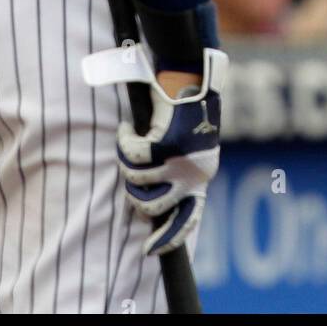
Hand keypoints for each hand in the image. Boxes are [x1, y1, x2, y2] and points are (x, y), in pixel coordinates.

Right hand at [116, 56, 222, 255]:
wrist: (192, 74)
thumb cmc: (188, 106)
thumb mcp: (190, 144)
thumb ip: (177, 169)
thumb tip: (153, 197)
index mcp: (202, 175)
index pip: (188, 220)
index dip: (168, 238)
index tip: (150, 251)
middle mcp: (194, 173)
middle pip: (151, 206)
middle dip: (134, 193)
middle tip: (131, 172)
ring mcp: (180, 160)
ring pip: (136, 180)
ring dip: (127, 162)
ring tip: (131, 141)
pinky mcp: (166, 143)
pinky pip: (131, 155)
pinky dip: (124, 141)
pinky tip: (127, 128)